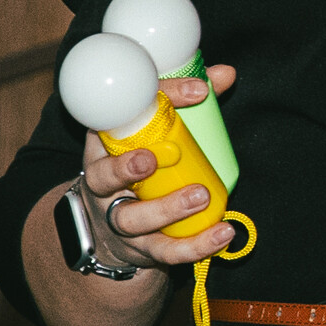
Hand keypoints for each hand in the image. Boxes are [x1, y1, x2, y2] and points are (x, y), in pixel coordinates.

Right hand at [77, 62, 239, 273]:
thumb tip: (224, 74)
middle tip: (160, 158)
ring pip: (131, 219)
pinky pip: (164, 251)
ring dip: (167, 209)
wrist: (110, 224)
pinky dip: (195, 246)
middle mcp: (101, 180)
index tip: (198, 91)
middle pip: (104, 175)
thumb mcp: (155, 128)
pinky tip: (221, 234)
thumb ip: (185, 101)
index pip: (120, 114)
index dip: (157, 98)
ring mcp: (117, 217)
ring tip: (201, 197)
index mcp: (104, 141)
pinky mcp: (139, 248)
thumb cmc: (139, 159)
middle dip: (127, 168)